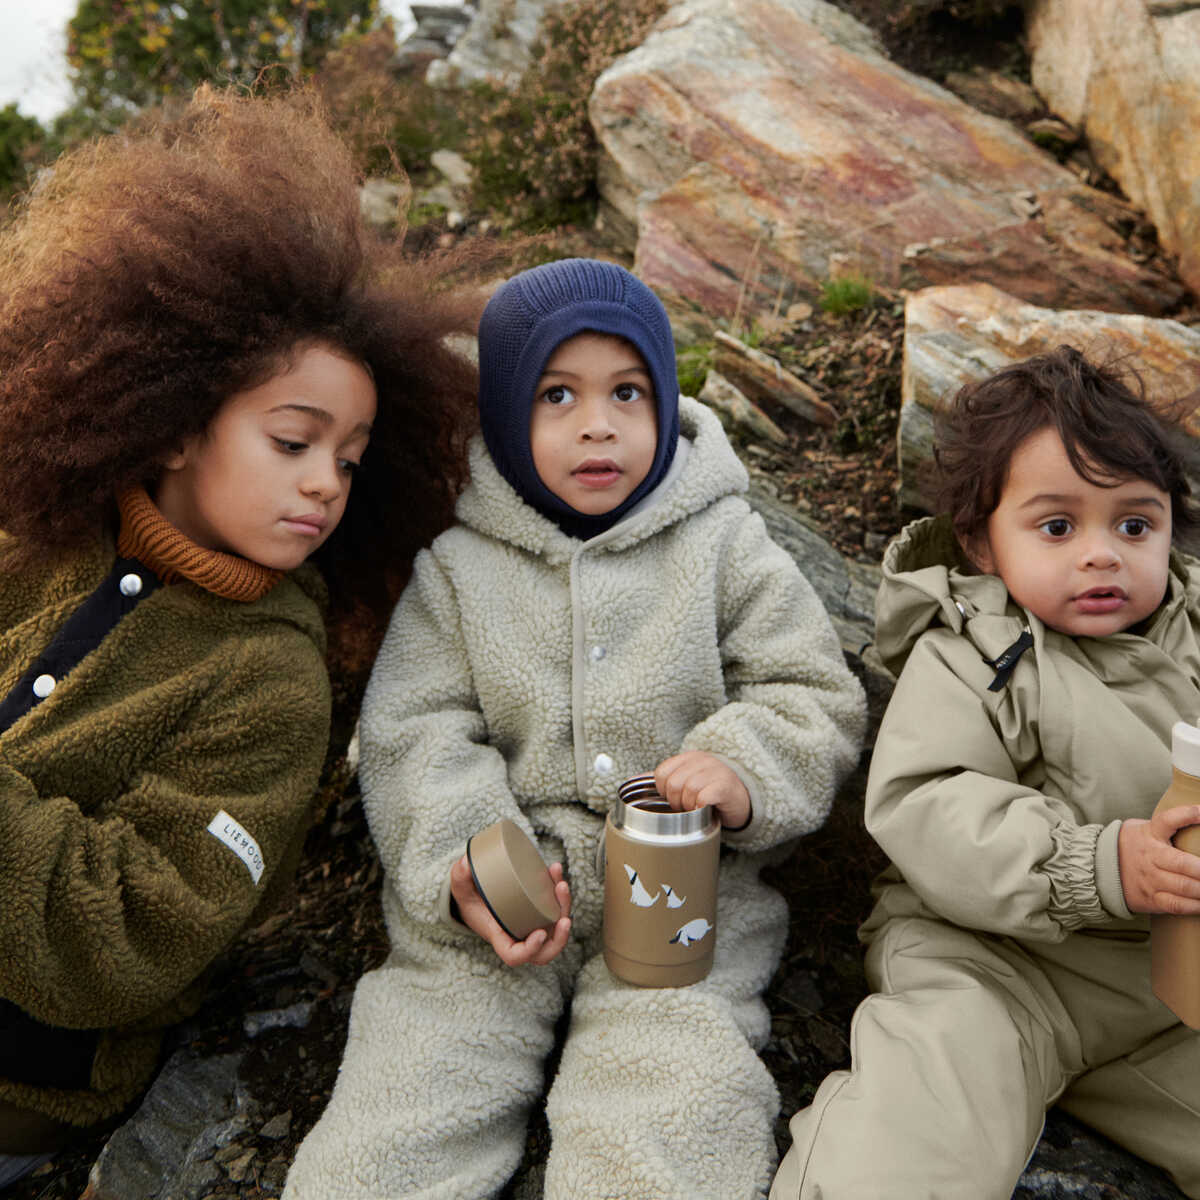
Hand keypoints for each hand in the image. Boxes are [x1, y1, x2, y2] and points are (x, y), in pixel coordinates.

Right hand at [449, 855, 571, 964]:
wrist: (480, 895)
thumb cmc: (471, 898)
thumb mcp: (460, 888)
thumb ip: (459, 876)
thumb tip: (466, 863)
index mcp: (500, 937)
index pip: (515, 956)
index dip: (529, 950)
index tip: (539, 934)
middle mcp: (520, 936)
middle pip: (545, 951)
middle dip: (560, 938)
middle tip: (564, 919)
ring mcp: (534, 925)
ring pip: (557, 928)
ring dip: (563, 907)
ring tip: (560, 883)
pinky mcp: (542, 911)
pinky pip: (557, 908)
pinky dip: (560, 892)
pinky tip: (554, 870)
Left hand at [653, 750, 751, 830]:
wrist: (741, 799)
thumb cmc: (711, 791)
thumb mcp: (689, 780)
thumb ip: (667, 779)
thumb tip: (636, 779)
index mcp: (689, 757)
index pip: (662, 772)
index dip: (663, 790)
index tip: (673, 798)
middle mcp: (702, 760)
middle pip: (673, 783)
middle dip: (675, 801)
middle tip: (685, 807)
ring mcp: (716, 771)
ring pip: (689, 790)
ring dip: (689, 806)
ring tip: (696, 808)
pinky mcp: (726, 785)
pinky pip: (704, 797)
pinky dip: (701, 807)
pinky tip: (705, 809)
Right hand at [1118, 805, 1199, 914]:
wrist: (1099, 869)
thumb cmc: (1132, 845)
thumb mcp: (1143, 829)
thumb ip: (1166, 827)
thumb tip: (1199, 817)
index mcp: (1149, 834)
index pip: (1167, 820)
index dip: (1187, 815)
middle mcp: (1150, 857)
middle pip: (1182, 863)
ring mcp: (1151, 879)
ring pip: (1184, 886)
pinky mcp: (1152, 898)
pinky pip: (1177, 905)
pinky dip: (1195, 906)